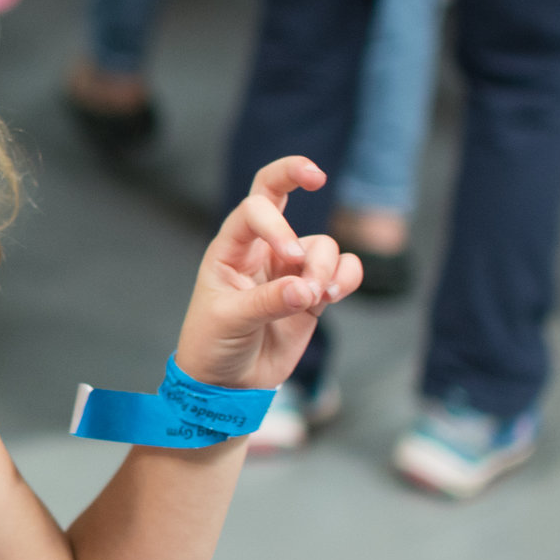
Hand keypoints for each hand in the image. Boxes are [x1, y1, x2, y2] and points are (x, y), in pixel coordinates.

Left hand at [175, 157, 363, 391]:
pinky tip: (333, 295)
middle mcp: (260, 251)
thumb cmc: (213, 345)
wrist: (228, 384)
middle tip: (317, 176)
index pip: (255, 210)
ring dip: (326, 267)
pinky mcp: (312, 293)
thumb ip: (267, 302)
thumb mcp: (230, 321)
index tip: (289, 258)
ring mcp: (288, 270)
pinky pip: (341, 270)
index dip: (277, 224)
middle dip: (294, 175)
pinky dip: (346, 277)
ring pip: (322, 246)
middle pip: (277, 195)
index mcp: (229, 249)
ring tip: (317, 297)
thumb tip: (307, 289)